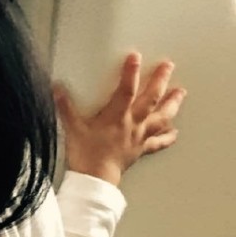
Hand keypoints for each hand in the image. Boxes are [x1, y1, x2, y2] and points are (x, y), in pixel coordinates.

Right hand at [53, 53, 185, 186]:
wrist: (96, 179)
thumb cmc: (86, 154)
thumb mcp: (72, 127)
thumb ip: (65, 106)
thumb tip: (56, 88)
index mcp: (116, 116)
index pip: (126, 89)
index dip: (130, 72)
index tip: (135, 57)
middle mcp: (132, 123)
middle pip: (151, 99)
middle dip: (160, 81)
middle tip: (168, 66)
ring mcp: (139, 136)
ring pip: (161, 118)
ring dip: (172, 104)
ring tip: (180, 92)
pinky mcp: (141, 149)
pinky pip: (158, 142)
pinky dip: (168, 136)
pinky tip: (175, 132)